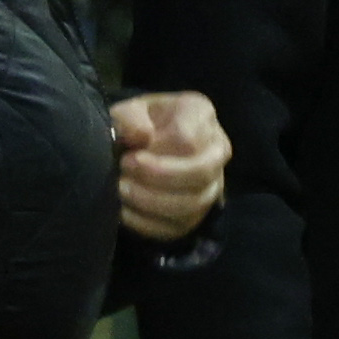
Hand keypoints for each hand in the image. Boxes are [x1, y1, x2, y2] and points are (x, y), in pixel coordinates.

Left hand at [112, 91, 229, 241]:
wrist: (136, 145)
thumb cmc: (134, 123)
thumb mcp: (126, 111)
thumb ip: (129, 117)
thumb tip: (142, 136)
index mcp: (200, 114)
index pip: (190, 139)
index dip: (157, 151)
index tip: (128, 155)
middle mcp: (217, 149)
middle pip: (202, 173)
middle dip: (159, 178)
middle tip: (124, 173)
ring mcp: (213, 184)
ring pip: (195, 203)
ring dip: (152, 201)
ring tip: (121, 191)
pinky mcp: (199, 213)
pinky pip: (181, 227)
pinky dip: (148, 224)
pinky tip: (124, 212)